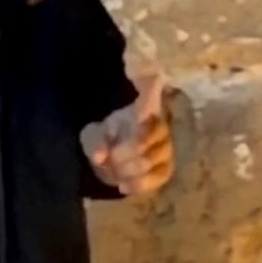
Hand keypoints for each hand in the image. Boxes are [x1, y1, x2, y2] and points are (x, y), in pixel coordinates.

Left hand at [82, 77, 173, 197]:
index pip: (151, 98)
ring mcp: (167, 150)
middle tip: (107, 159)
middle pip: (144, 141)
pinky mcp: (166, 170)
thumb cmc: (108, 139)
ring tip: (112, 171)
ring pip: (148, 162)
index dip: (153, 89)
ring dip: (125, 170)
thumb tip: (100, 156)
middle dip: (121, 154)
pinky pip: (155, 179)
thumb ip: (95, 142)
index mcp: (144, 111)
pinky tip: (123, 185)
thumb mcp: (94, 135)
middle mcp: (161, 127)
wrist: (114, 160)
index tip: (155, 77)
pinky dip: (137, 184)